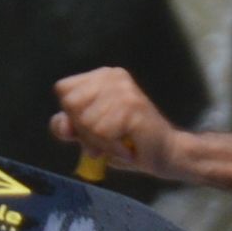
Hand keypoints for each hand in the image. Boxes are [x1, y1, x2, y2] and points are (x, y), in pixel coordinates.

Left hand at [51, 67, 181, 177]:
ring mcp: (124, 89)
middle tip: (106, 140)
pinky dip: (111, 148)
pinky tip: (127, 148)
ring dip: (100, 143)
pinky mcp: (132, 106)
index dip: (71, 115)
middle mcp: (113, 76)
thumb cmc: (130, 144)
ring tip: (120, 145)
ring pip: (86, 122)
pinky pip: (102, 132)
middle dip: (83, 131)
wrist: (169, 154)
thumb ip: (70, 127)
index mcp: (103, 76)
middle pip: (71, 104)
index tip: (93, 128)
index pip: (63, 89)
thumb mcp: (91, 135)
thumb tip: (62, 124)